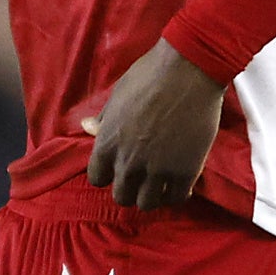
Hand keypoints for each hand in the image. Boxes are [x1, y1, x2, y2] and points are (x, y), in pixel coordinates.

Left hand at [85, 41, 226, 211]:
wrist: (189, 70)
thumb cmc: (150, 75)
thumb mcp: (118, 95)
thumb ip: (104, 119)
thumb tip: (86, 127)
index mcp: (107, 143)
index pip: (97, 178)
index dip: (109, 174)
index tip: (120, 168)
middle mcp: (128, 162)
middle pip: (122, 196)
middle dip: (130, 189)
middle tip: (143, 179)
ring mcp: (157, 169)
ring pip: (147, 204)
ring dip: (153, 195)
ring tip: (162, 184)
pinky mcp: (184, 172)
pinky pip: (175, 198)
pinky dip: (176, 194)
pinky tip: (180, 183)